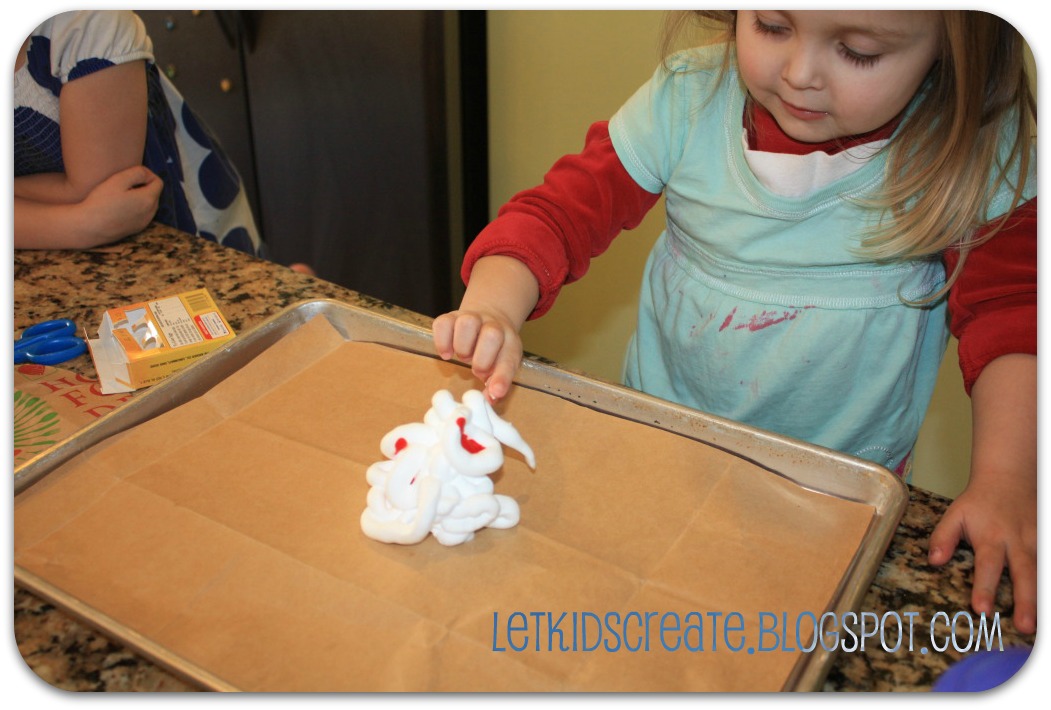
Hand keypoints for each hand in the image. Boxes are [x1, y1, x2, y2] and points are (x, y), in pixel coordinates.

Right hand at [80, 165, 162, 244]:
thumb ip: (137, 173)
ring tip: (122, 194)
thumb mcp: (118, 180)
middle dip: (144, 186)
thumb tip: (147, 174)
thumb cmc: (101, 202)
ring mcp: (144, 223)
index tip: (132, 174)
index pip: (158, 182)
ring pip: (149, 205)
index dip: (147, 175)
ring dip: (140, 197)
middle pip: (154, 194)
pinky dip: (137, 208)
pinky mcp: (136, 230)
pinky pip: (143, 215)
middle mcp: (150, 213)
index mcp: (148, 200)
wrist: (89, 227)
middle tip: (125, 183)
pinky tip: (121, 206)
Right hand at [433, 308, 523, 401]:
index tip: (494, 393)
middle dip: (481, 359)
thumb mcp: (502, 364)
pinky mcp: (451, 316)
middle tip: (477, 369)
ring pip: (467, 323)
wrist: (489, 317)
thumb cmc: (495, 349)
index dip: (502, 378)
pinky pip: (442, 324)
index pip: (509, 360)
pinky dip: (442, 341)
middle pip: (492, 335)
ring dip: (462, 347)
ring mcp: (472, 318)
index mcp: (509, 342)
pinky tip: (447, 352)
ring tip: (463, 356)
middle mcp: (493, 326)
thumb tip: (489, 400)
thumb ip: (496, 383)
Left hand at [928, 477, 1036, 634]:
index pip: (987, 566)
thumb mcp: (955, 514)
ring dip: (1042, 598)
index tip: (981, 609)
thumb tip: (934, 561)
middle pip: (1024, 574)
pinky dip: (1050, 581)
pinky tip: (1049, 605)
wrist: (1009, 478)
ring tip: (1041, 625)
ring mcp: (1038, 542)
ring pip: (1043, 572)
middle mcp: (1018, 543)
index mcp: (991, 537)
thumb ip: (943, 538)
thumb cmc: (978, 502)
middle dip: (1025, 601)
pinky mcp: (1048, 541)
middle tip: (1025, 627)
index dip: (984, 587)